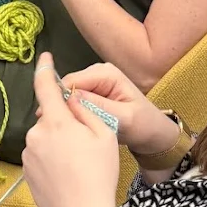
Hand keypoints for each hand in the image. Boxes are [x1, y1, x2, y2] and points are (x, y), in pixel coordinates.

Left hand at [22, 53, 118, 206]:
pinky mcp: (26, 171)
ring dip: (57, 142)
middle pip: (49, 117)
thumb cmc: (98, 174)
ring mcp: (28, 153)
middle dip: (64, 123)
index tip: (46, 57)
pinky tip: (66, 174)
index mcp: (55, 121)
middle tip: (85, 143)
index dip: (45, 68)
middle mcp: (36, 134)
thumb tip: (70, 98)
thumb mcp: (104, 135)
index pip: (44, 86)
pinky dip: (51, 159)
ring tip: (77, 164)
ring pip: (45, 137)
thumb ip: (85, 110)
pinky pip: (40, 155)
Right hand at [60, 62, 180, 159]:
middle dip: (62, 104)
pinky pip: (74, 101)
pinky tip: (71, 126)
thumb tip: (72, 97)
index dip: (61, 97)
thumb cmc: (143, 125)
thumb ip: (99, 106)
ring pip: (69, 94)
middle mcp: (98, 72)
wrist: (153, 134)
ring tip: (63, 128)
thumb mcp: (124, 118)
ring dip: (66, 110)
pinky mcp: (91, 93)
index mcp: (107, 73)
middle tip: (56, 127)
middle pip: (68, 85)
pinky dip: (72, 113)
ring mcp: (94, 82)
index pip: (74, 80)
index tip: (53, 118)